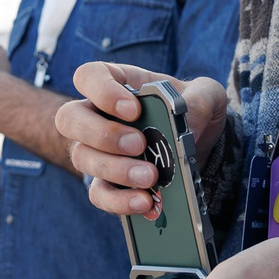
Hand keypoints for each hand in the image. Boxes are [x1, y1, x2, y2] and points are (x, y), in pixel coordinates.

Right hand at [55, 61, 228, 220]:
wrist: (204, 145)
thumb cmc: (195, 108)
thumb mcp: (207, 94)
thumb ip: (199, 99)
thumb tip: (185, 126)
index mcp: (118, 83)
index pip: (89, 76)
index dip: (102, 91)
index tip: (133, 109)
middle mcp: (98, 115)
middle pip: (70, 118)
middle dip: (103, 134)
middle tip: (138, 144)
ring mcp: (98, 151)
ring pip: (82, 158)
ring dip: (115, 169)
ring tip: (150, 176)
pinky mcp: (109, 183)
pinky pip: (99, 194)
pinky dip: (119, 200)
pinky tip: (145, 201)